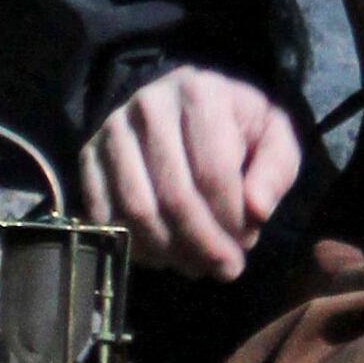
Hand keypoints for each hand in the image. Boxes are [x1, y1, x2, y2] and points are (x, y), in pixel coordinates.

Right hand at [80, 66, 301, 278]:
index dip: (231, 220)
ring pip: (136, 210)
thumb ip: (275, 170)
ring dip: (169, 251)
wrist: (183, 102)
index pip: (213, 174)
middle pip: (173, 196)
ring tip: (195, 265)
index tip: (247, 245)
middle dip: (202, 244)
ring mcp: (113, 130)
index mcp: (200, 92)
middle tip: (223, 270)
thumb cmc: (235, 124)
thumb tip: (258, 212)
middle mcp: (150, 105)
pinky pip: (104, 215)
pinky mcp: (88, 155)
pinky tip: (162, 254)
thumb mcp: (272, 135)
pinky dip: (134, 246)